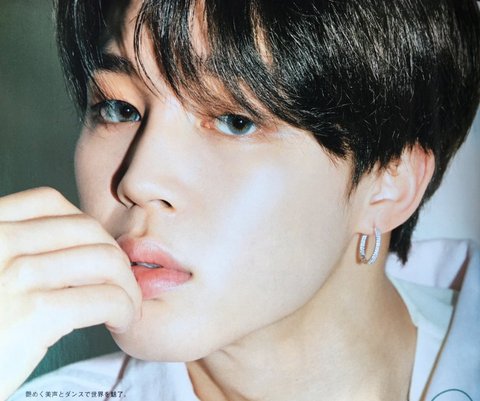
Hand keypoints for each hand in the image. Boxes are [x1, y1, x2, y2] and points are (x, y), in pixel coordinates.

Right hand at [0, 187, 140, 399]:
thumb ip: (17, 254)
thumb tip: (80, 251)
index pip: (48, 202)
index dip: (85, 225)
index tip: (96, 253)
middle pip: (85, 228)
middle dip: (115, 254)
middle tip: (120, 282)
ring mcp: (14, 275)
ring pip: (104, 260)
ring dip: (128, 284)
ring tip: (127, 305)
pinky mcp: (34, 314)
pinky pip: (106, 298)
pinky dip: (126, 308)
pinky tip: (121, 322)